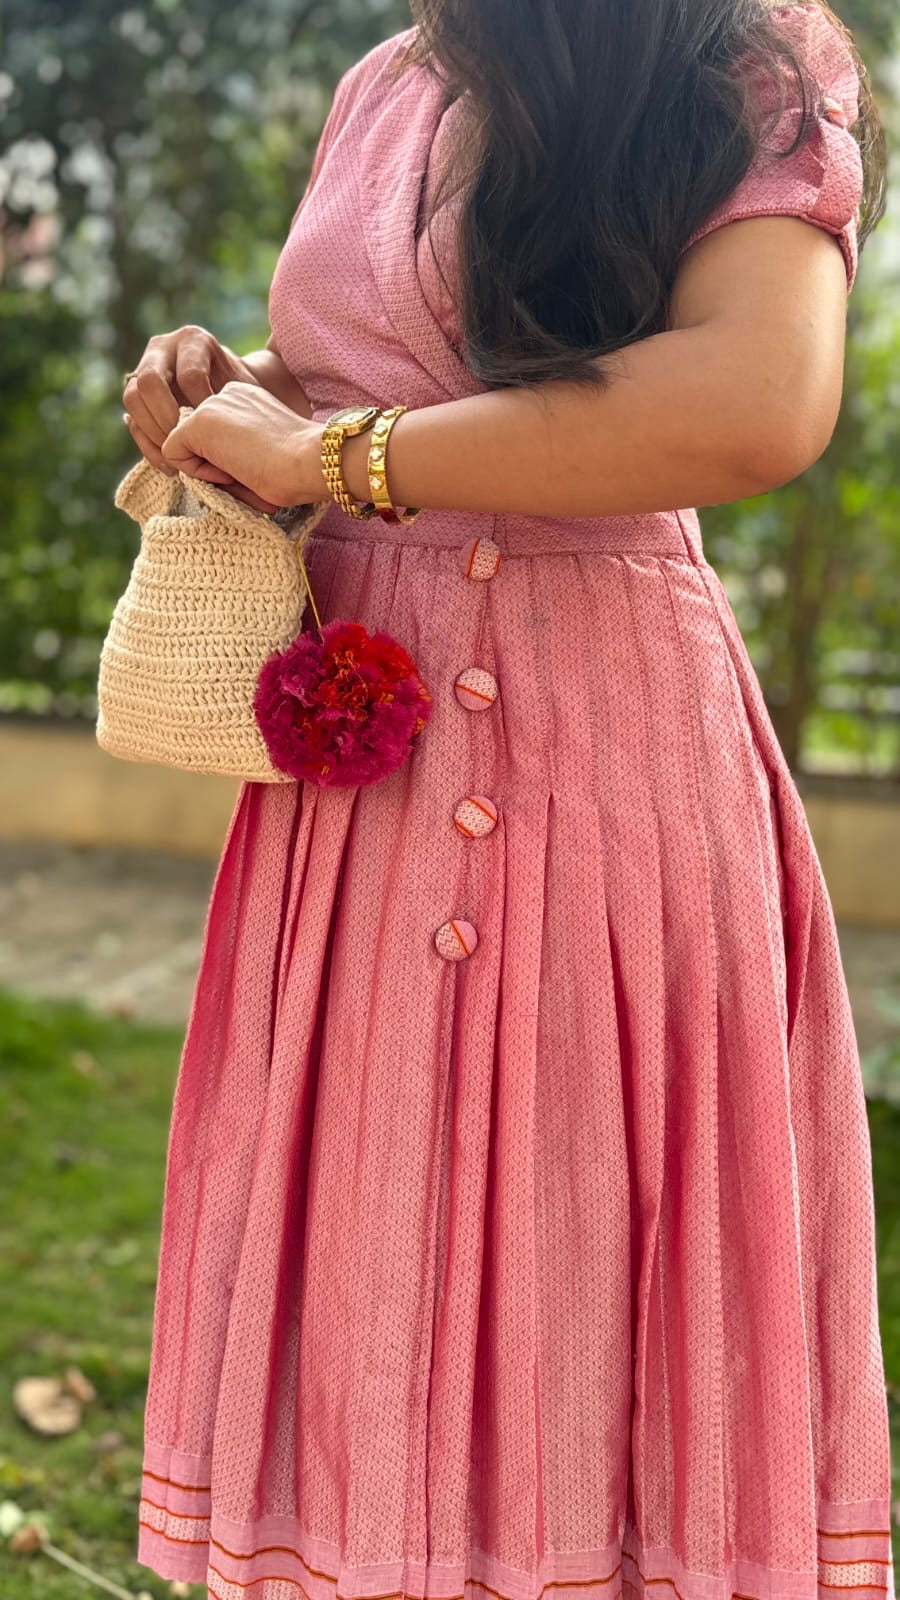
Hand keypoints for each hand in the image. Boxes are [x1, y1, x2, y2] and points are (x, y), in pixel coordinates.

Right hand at [122, 325, 263, 481]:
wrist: (231, 394)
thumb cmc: (242, 393)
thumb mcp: (244, 389)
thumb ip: (233, 398)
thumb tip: (216, 423)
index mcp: (193, 340)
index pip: (189, 376)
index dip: (202, 409)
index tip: (217, 432)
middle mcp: (163, 348)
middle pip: (149, 381)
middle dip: (166, 420)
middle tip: (186, 446)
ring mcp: (144, 368)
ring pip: (132, 399)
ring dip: (152, 434)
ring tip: (176, 461)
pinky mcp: (136, 394)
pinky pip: (132, 419)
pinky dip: (147, 445)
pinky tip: (169, 466)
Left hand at [160, 382, 329, 512]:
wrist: (310, 461)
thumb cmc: (296, 471)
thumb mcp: (260, 455)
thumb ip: (231, 456)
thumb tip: (197, 474)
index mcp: (244, 399)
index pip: (214, 436)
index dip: (227, 462)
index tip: (256, 468)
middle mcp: (224, 394)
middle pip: (197, 442)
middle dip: (214, 466)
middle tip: (250, 472)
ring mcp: (209, 406)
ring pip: (184, 448)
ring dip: (208, 470)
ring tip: (243, 470)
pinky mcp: (197, 422)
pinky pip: (175, 456)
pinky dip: (198, 473)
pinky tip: (230, 470)